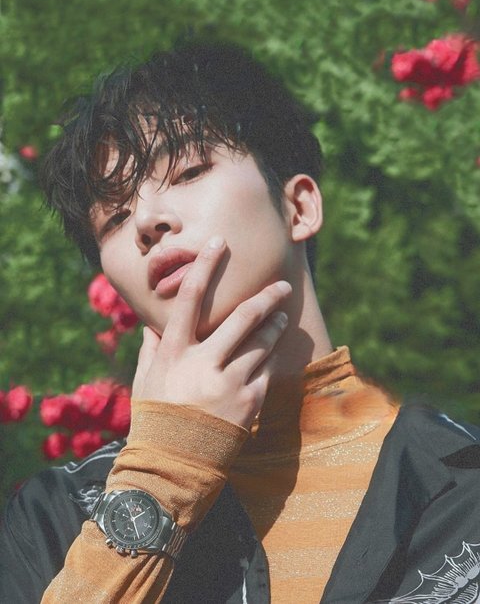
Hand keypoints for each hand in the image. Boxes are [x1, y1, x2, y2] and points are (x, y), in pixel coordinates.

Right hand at [132, 236, 290, 427]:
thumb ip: (153, 348)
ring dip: (274, 326)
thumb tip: (153, 323)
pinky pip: (266, 372)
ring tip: (280, 317)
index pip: (190, 299)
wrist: (172, 466)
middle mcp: (203, 363)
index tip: (219, 242)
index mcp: (174, 352)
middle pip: (242, 317)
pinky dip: (269, 360)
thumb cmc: (155, 418)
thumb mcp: (146, 380)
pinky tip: (272, 353)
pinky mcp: (248, 404)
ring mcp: (228, 384)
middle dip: (266, 297)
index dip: (205, 267)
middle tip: (280, 286)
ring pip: (261, 343)